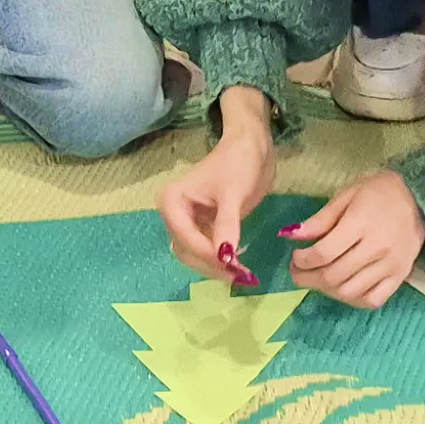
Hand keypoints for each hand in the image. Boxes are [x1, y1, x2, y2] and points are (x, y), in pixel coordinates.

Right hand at [158, 100, 276, 281]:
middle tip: (239, 275)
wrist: (252, 148)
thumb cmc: (238, 163)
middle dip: (210, 264)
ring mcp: (188, 223)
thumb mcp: (233, 194)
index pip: (185, 238)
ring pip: (195, 256)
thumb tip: (224, 257)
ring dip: (215, 266)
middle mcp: (175, 215)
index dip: (207, 254)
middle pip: (187, 251)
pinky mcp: (204, 228)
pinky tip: (239, 264)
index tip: (232, 265)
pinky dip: (220, 260)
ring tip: (241, 272)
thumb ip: (226, 226)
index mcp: (172, 202)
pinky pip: (207, 251)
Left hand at [287, 168, 424, 308]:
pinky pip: (373, 300)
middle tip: (298, 272)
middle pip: (333, 275)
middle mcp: (377, 248)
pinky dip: (353, 300)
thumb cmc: (380, 192)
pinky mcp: (400, 277)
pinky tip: (343, 289)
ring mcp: (390, 266)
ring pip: (350, 292)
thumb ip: (320, 219)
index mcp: (361, 224)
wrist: (422, 198)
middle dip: (307, 278)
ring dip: (326, 290)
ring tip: (317, 279)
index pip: (324, 252)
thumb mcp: (347, 195)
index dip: (302, 260)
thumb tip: (291, 236)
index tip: (295, 257)